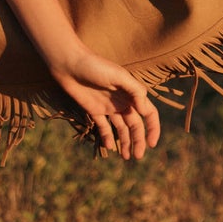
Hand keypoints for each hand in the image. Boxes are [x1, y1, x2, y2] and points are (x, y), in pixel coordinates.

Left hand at [48, 45, 161, 160]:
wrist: (69, 64)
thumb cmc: (95, 66)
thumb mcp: (119, 76)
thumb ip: (134, 91)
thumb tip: (146, 111)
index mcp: (132, 93)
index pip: (149, 114)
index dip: (153, 128)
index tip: (151, 144)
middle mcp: (123, 102)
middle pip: (135, 126)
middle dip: (138, 141)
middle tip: (138, 157)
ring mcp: (109, 107)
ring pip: (121, 129)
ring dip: (125, 142)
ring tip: (126, 157)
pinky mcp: (94, 111)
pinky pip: (103, 127)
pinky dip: (107, 137)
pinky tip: (110, 147)